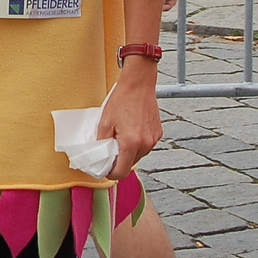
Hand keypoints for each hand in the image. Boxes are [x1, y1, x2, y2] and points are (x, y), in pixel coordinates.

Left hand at [96, 64, 161, 178]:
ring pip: (138, 155)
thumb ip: (102, 142)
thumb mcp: (104, 122)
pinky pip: (145, 146)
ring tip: (120, 136)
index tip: (105, 168)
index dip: (111, 173)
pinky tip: (130, 130)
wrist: (138, 84)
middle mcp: (145, 144)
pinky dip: (137, 143)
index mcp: (131, 143)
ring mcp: (154, 139)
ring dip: (129, 151)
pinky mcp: (158, 133)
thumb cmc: (121, 100)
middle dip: (119, 160)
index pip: (121, 172)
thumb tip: (100, 156)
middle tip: (110, 148)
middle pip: (130, 164)